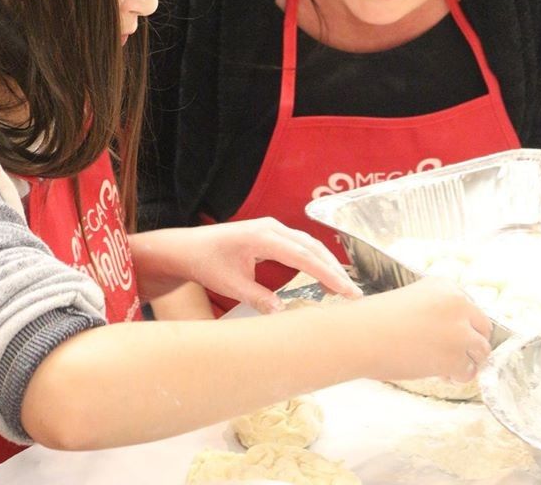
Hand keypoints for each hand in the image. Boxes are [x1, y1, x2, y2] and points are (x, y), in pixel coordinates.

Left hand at [173, 218, 361, 312]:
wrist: (187, 247)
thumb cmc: (206, 263)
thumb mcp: (231, 284)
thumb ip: (259, 298)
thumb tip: (285, 313)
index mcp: (263, 236)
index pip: (303, 256)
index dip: (327, 274)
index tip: (346, 291)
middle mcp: (271, 227)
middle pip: (312, 247)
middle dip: (333, 270)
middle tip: (353, 294)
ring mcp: (272, 228)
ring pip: (308, 244)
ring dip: (326, 264)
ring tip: (343, 288)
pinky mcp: (270, 233)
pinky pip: (299, 245)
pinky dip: (314, 259)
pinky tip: (323, 275)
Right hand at [369, 277, 491, 383]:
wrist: (362, 335)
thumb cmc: (377, 320)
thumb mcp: (411, 301)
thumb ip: (436, 310)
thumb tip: (451, 333)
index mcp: (445, 286)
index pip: (470, 307)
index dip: (463, 324)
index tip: (451, 335)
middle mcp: (458, 304)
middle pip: (483, 327)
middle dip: (471, 342)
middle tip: (454, 354)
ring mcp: (459, 331)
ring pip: (481, 351)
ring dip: (467, 361)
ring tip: (447, 367)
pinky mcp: (455, 356)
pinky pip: (469, 371)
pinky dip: (458, 376)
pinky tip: (442, 374)